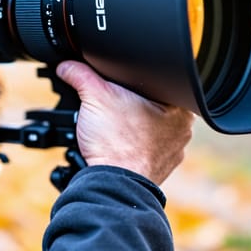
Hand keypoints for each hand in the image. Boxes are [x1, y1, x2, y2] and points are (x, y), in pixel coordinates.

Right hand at [55, 61, 194, 185]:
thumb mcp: (93, 97)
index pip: (160, 80)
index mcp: (180, 106)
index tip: (120, 85)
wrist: (111, 185)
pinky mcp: (159, 167)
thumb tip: (68, 65)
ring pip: (149, 127)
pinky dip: (130, 144)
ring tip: (113, 127)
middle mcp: (182, 129)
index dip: (136, 78)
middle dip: (132, 102)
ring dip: (131, 125)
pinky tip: (117, 144)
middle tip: (114, 106)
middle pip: (154, 104)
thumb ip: (80, 74)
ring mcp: (173, 151)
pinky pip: (144, 148)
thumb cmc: (115, 144)